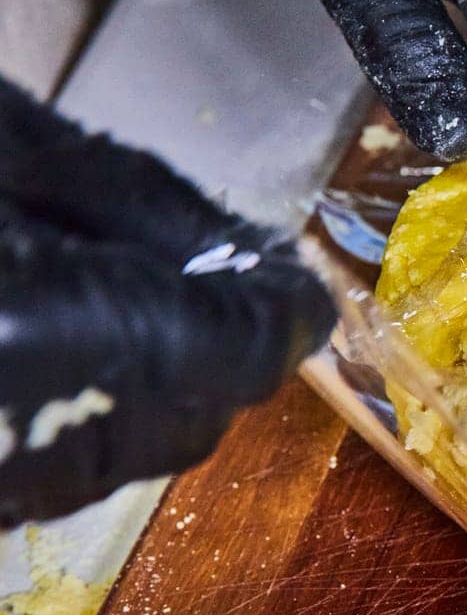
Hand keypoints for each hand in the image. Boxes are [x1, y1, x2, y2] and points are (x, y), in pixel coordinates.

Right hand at [0, 78, 334, 524]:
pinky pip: (49, 475)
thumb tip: (239, 242)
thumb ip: (136, 196)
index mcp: (52, 329)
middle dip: (214, 350)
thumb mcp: (3, 139)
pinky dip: (77, 419)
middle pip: (196, 418)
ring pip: (127, 457)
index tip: (290, 282)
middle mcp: (24, 437)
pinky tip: (40, 348)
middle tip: (190, 278)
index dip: (282, 313)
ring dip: (149, 390)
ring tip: (99, 304)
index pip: (244, 351)